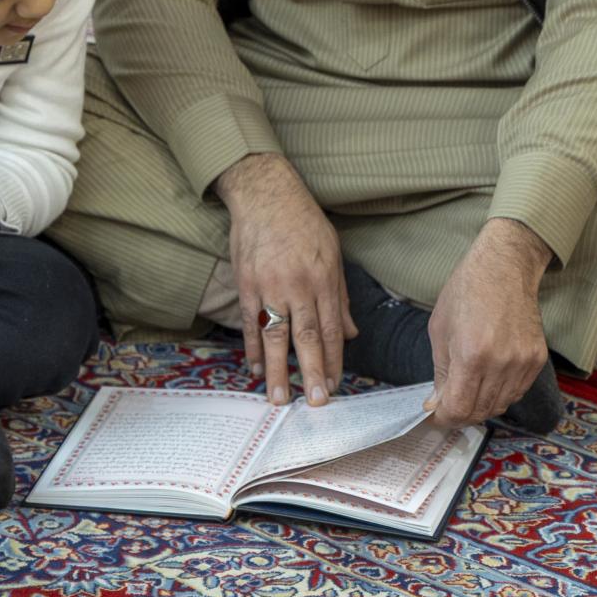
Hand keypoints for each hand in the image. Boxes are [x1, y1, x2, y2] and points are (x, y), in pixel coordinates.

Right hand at [215, 153, 356, 406]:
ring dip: (278, 370)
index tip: (333, 385)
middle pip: (306, 337)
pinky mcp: (247, 283)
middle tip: (316, 402)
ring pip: (276, 336)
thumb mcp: (332, 253)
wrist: (266, 194)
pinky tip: (254, 368)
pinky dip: (252, 347)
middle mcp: (298, 286)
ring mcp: (270, 286)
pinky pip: (251, 322)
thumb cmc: (303, 222)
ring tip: (279, 398)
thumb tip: (349, 334)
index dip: (333, 360)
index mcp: (323, 279)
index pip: (330, 329)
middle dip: (312, 373)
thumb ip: (340, 297)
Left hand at [423, 219, 551, 426]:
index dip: (444, 418)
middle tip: (448, 406)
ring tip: (467, 392)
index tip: (435, 415)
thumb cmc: (466, 292)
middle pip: (480, 412)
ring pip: (501, 405)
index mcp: (471, 354)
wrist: (505, 267)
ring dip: (481, 406)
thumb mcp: (440, 330)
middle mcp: (500, 363)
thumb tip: (437, 404)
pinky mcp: (537, 359)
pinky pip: (517, 392)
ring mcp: (523, 362)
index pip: (459, 408)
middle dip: (460, 415)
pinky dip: (501, 394)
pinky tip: (488, 380)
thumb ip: (440, 372)